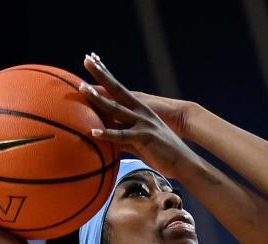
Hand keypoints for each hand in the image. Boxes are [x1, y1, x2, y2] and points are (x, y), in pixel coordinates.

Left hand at [80, 53, 193, 177]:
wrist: (185, 160)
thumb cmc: (163, 152)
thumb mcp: (142, 139)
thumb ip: (124, 137)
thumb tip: (109, 142)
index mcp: (140, 109)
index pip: (119, 88)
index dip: (107, 74)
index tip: (94, 60)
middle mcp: (140, 111)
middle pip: (116, 90)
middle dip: (101, 74)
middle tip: (86, 59)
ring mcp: (143, 123)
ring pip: (116, 109)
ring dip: (99, 99)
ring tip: (82, 89)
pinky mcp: (144, 137)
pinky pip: (122, 135)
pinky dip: (108, 134)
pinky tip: (93, 132)